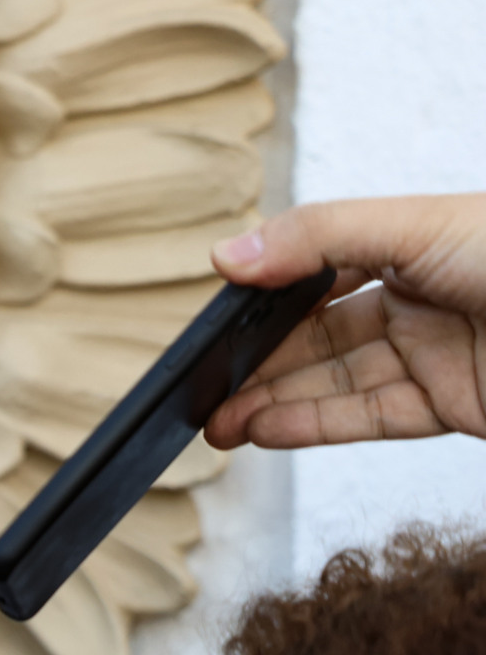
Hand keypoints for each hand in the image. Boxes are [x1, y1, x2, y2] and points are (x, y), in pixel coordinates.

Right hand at [205, 195, 485, 449]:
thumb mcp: (417, 225)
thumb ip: (319, 236)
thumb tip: (230, 255)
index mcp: (415, 249)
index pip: (324, 276)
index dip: (269, 298)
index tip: (219, 320)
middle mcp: (421, 303)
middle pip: (321, 338)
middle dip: (258, 364)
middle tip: (204, 385)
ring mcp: (434, 356)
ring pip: (338, 383)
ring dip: (273, 403)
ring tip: (218, 421)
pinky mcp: (450, 404)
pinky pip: (371, 418)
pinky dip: (313, 426)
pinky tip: (263, 429)